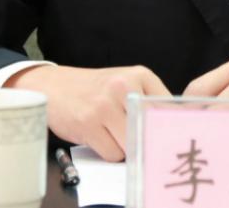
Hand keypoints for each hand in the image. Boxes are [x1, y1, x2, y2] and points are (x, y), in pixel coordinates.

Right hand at [5, 64, 169, 161]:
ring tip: (111, 132)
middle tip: (135, 137)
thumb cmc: (94, 89)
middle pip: (150, 130)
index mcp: (139, 75)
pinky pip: (112, 153)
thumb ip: (148, 101)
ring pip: (132, 145)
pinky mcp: (88, 124)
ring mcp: (104, 105)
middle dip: (144, 139)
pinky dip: (107, 151)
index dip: (167, 127)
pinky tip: (98, 136)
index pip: (168, 109)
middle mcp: (123, 86)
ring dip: (124, 147)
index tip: (167, 136)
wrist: (54, 86)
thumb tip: (174, 128)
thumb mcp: (125, 83)